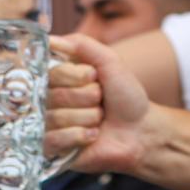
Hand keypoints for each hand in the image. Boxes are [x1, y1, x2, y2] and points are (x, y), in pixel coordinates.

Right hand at [44, 34, 150, 173]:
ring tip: (99, 119)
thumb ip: (80, 44)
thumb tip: (48, 39)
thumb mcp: (109, 61)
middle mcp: (48, 100)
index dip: (75, 76)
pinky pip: (54, 140)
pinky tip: (93, 135)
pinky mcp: (52, 149)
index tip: (95, 77)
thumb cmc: (125, 95)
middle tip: (101, 102)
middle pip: (52, 96)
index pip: (50, 72)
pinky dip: (80, 136)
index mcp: (58, 78)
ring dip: (88, 117)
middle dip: (86, 98)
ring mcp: (48, 126)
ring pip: (56, 118)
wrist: (141, 130)